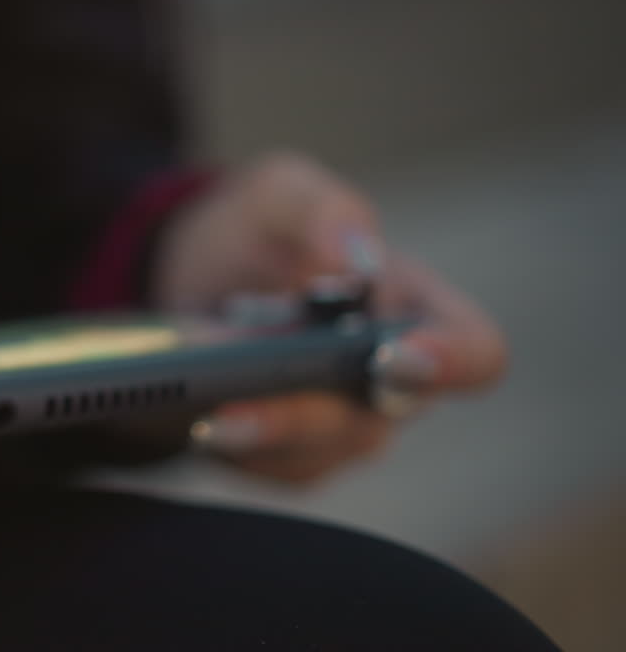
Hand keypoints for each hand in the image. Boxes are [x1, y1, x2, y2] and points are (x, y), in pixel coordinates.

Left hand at [152, 153, 506, 481]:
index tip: (397, 353)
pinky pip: (265, 468)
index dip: (452, 362)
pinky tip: (190, 412)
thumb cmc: (259, 231)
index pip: (473, 353)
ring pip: (311, 451)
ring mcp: (339, 429)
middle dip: (305, 407)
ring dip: (253, 426)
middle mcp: (388, 382)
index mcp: (414, 311)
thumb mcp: (279, 193)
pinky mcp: (285, 458)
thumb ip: (319, 208)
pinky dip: (227, 440)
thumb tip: (354, 253)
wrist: (188, 277)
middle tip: (242, 394)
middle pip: (373, 421)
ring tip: (199, 398)